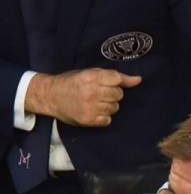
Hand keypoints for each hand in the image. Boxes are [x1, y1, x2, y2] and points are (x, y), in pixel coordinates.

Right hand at [25, 69, 142, 126]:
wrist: (49, 96)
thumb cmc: (72, 83)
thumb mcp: (89, 73)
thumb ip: (113, 76)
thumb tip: (139, 80)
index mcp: (91, 77)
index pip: (117, 79)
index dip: (116, 83)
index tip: (108, 84)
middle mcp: (91, 92)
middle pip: (118, 95)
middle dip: (112, 94)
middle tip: (99, 93)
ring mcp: (90, 107)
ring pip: (115, 108)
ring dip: (108, 106)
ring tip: (95, 102)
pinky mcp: (88, 120)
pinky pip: (108, 120)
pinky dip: (103, 117)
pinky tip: (93, 111)